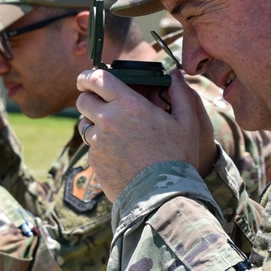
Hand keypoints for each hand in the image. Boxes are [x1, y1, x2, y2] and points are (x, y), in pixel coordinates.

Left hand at [76, 69, 207, 200]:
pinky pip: (91, 147)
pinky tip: (118, 154)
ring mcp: (98, 142)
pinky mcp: (94, 161)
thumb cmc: (177, 156)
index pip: (96, 78)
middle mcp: (108, 120)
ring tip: (112, 131)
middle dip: (89, 98)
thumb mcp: (187, 122)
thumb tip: (175, 75)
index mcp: (128, 104)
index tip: (87, 78)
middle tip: (100, 103)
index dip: (88, 75)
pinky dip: (100, 146)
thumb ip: (180, 94)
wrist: (161, 195)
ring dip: (93, 123)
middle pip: (83, 100)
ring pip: (84, 124)